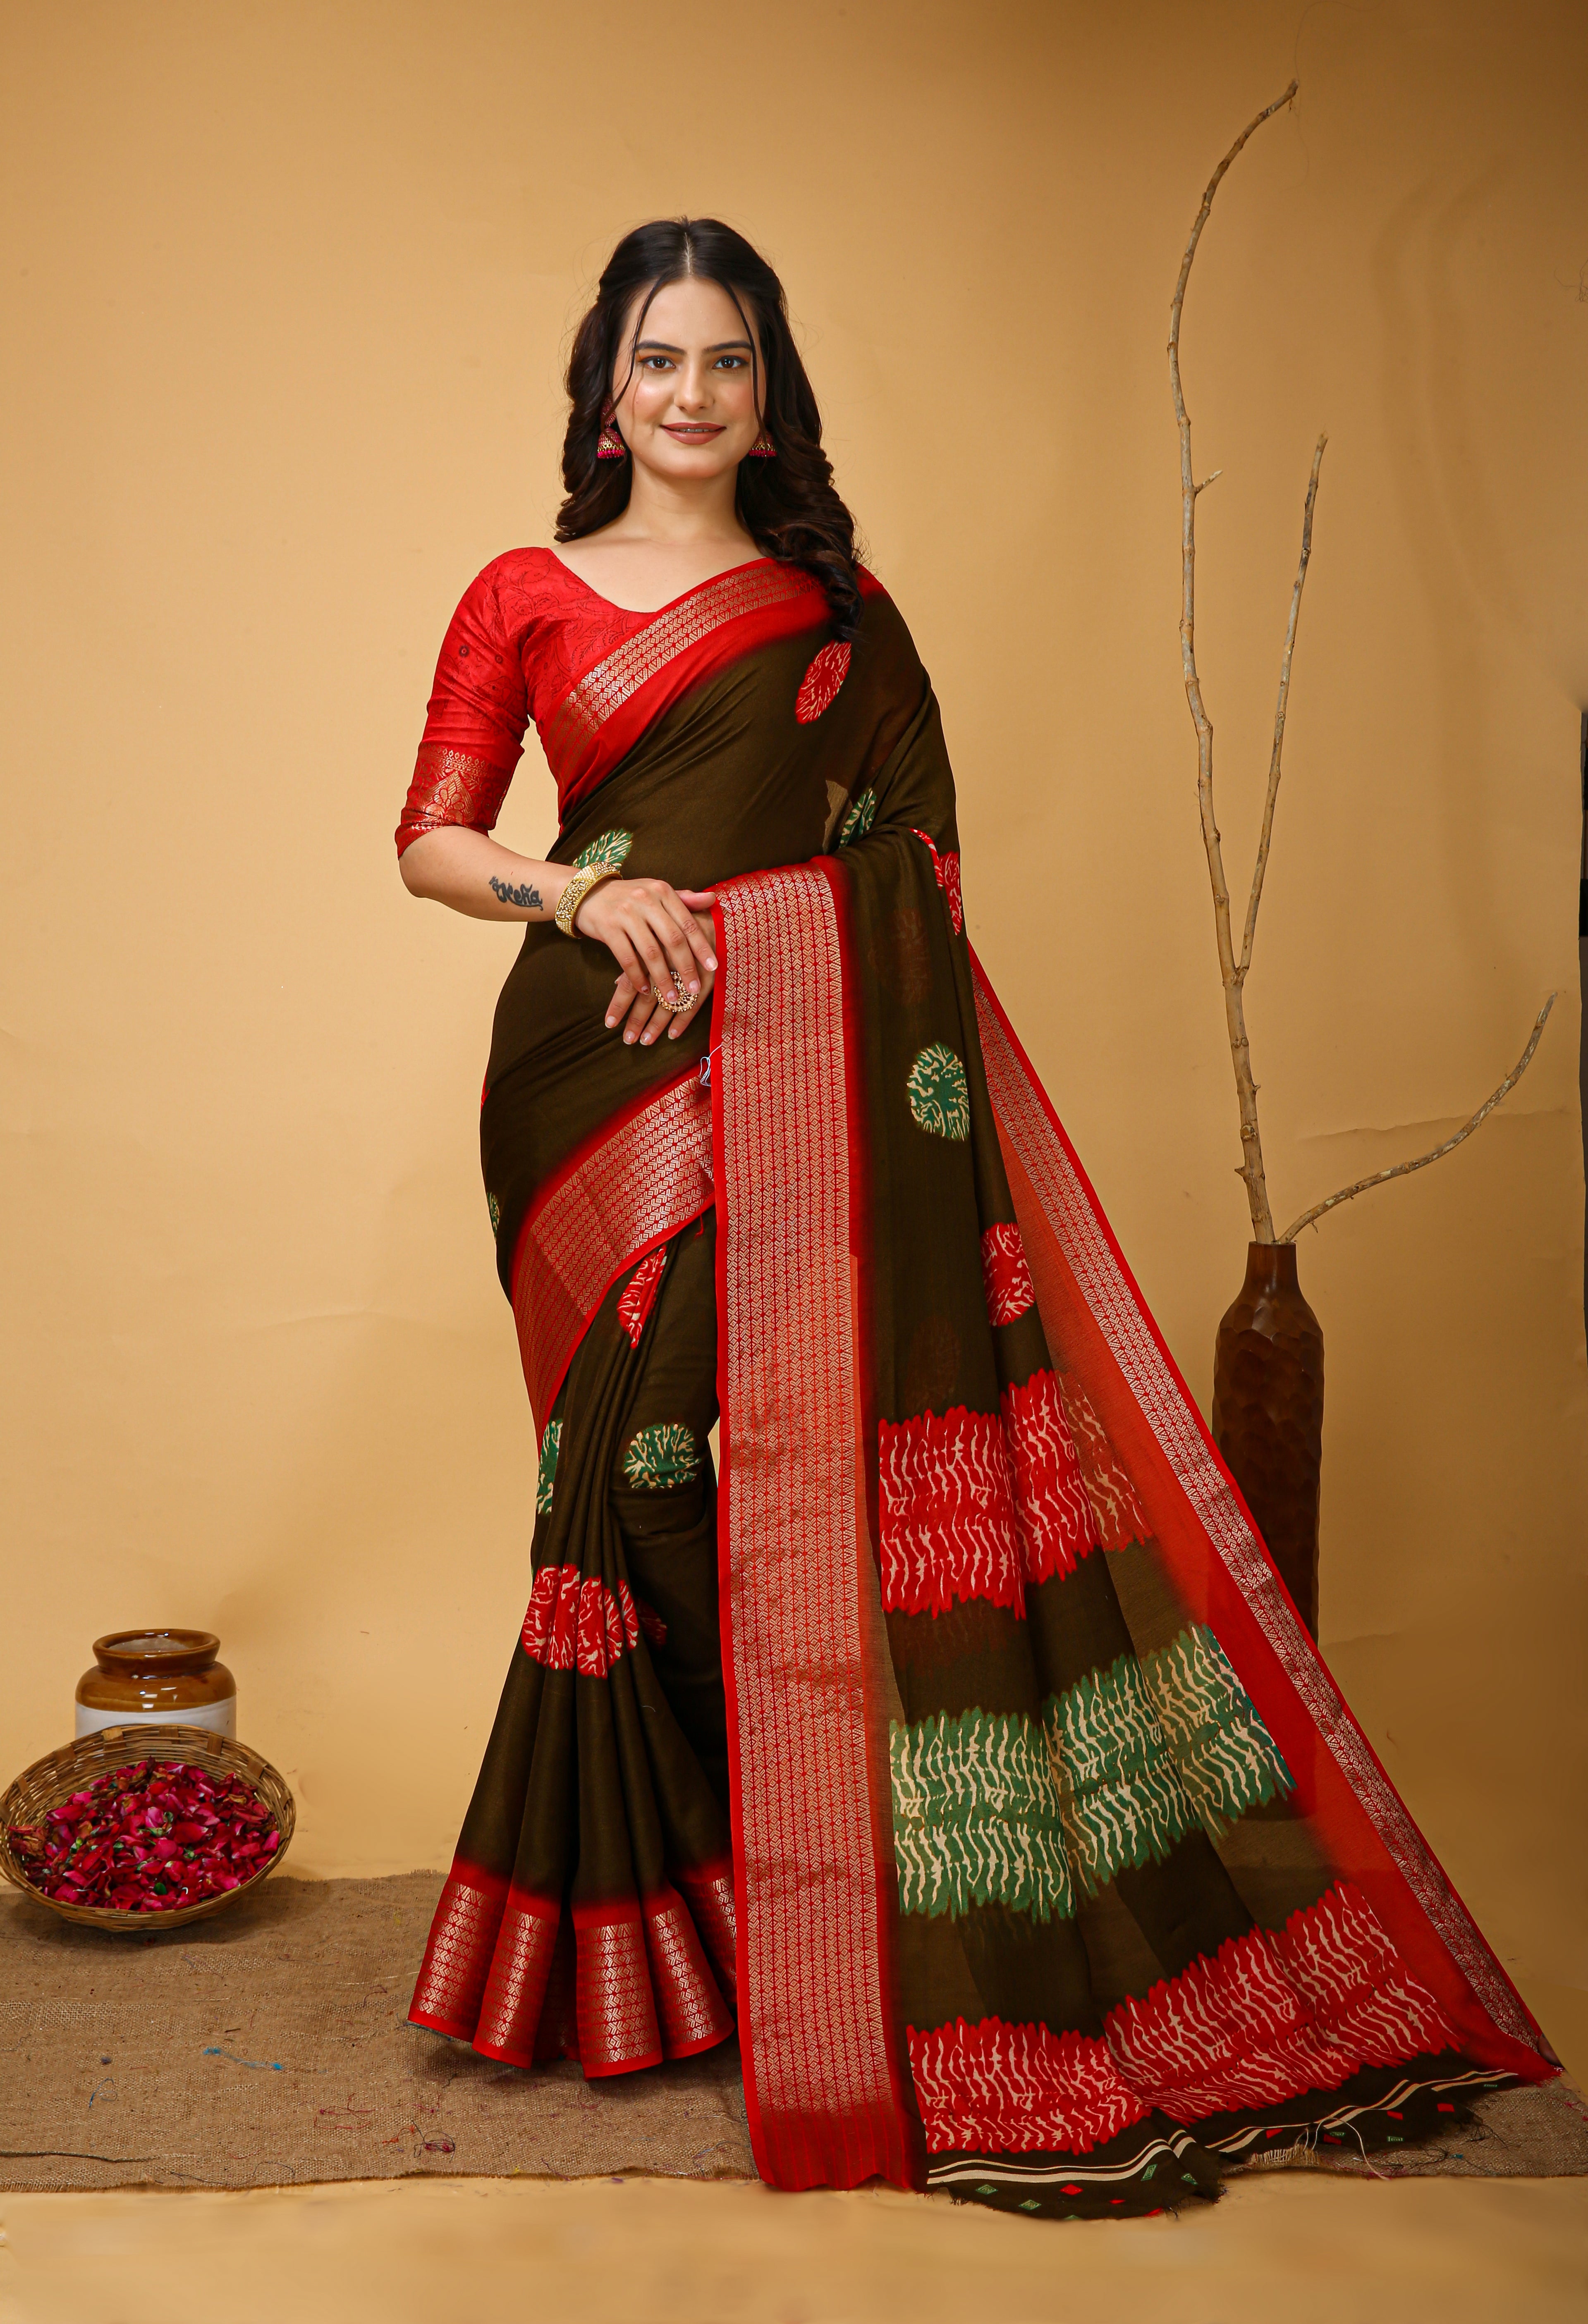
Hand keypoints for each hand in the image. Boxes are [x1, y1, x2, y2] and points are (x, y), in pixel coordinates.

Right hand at [603, 896, 717, 1046]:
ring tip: (671, 998)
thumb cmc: (629, 897)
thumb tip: (713, 899)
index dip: (702, 947)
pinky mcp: (608, 927)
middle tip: (694, 989)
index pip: (687, 922)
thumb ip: (684, 899)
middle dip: (686, 967)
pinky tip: (645, 990)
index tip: (713, 967)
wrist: (587, 893)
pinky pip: (626, 958)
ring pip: (650, 952)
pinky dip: (637, 977)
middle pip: (672, 939)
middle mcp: (646, 899)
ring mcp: (625, 913)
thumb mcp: (656, 893)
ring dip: (662, 979)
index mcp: (663, 890)